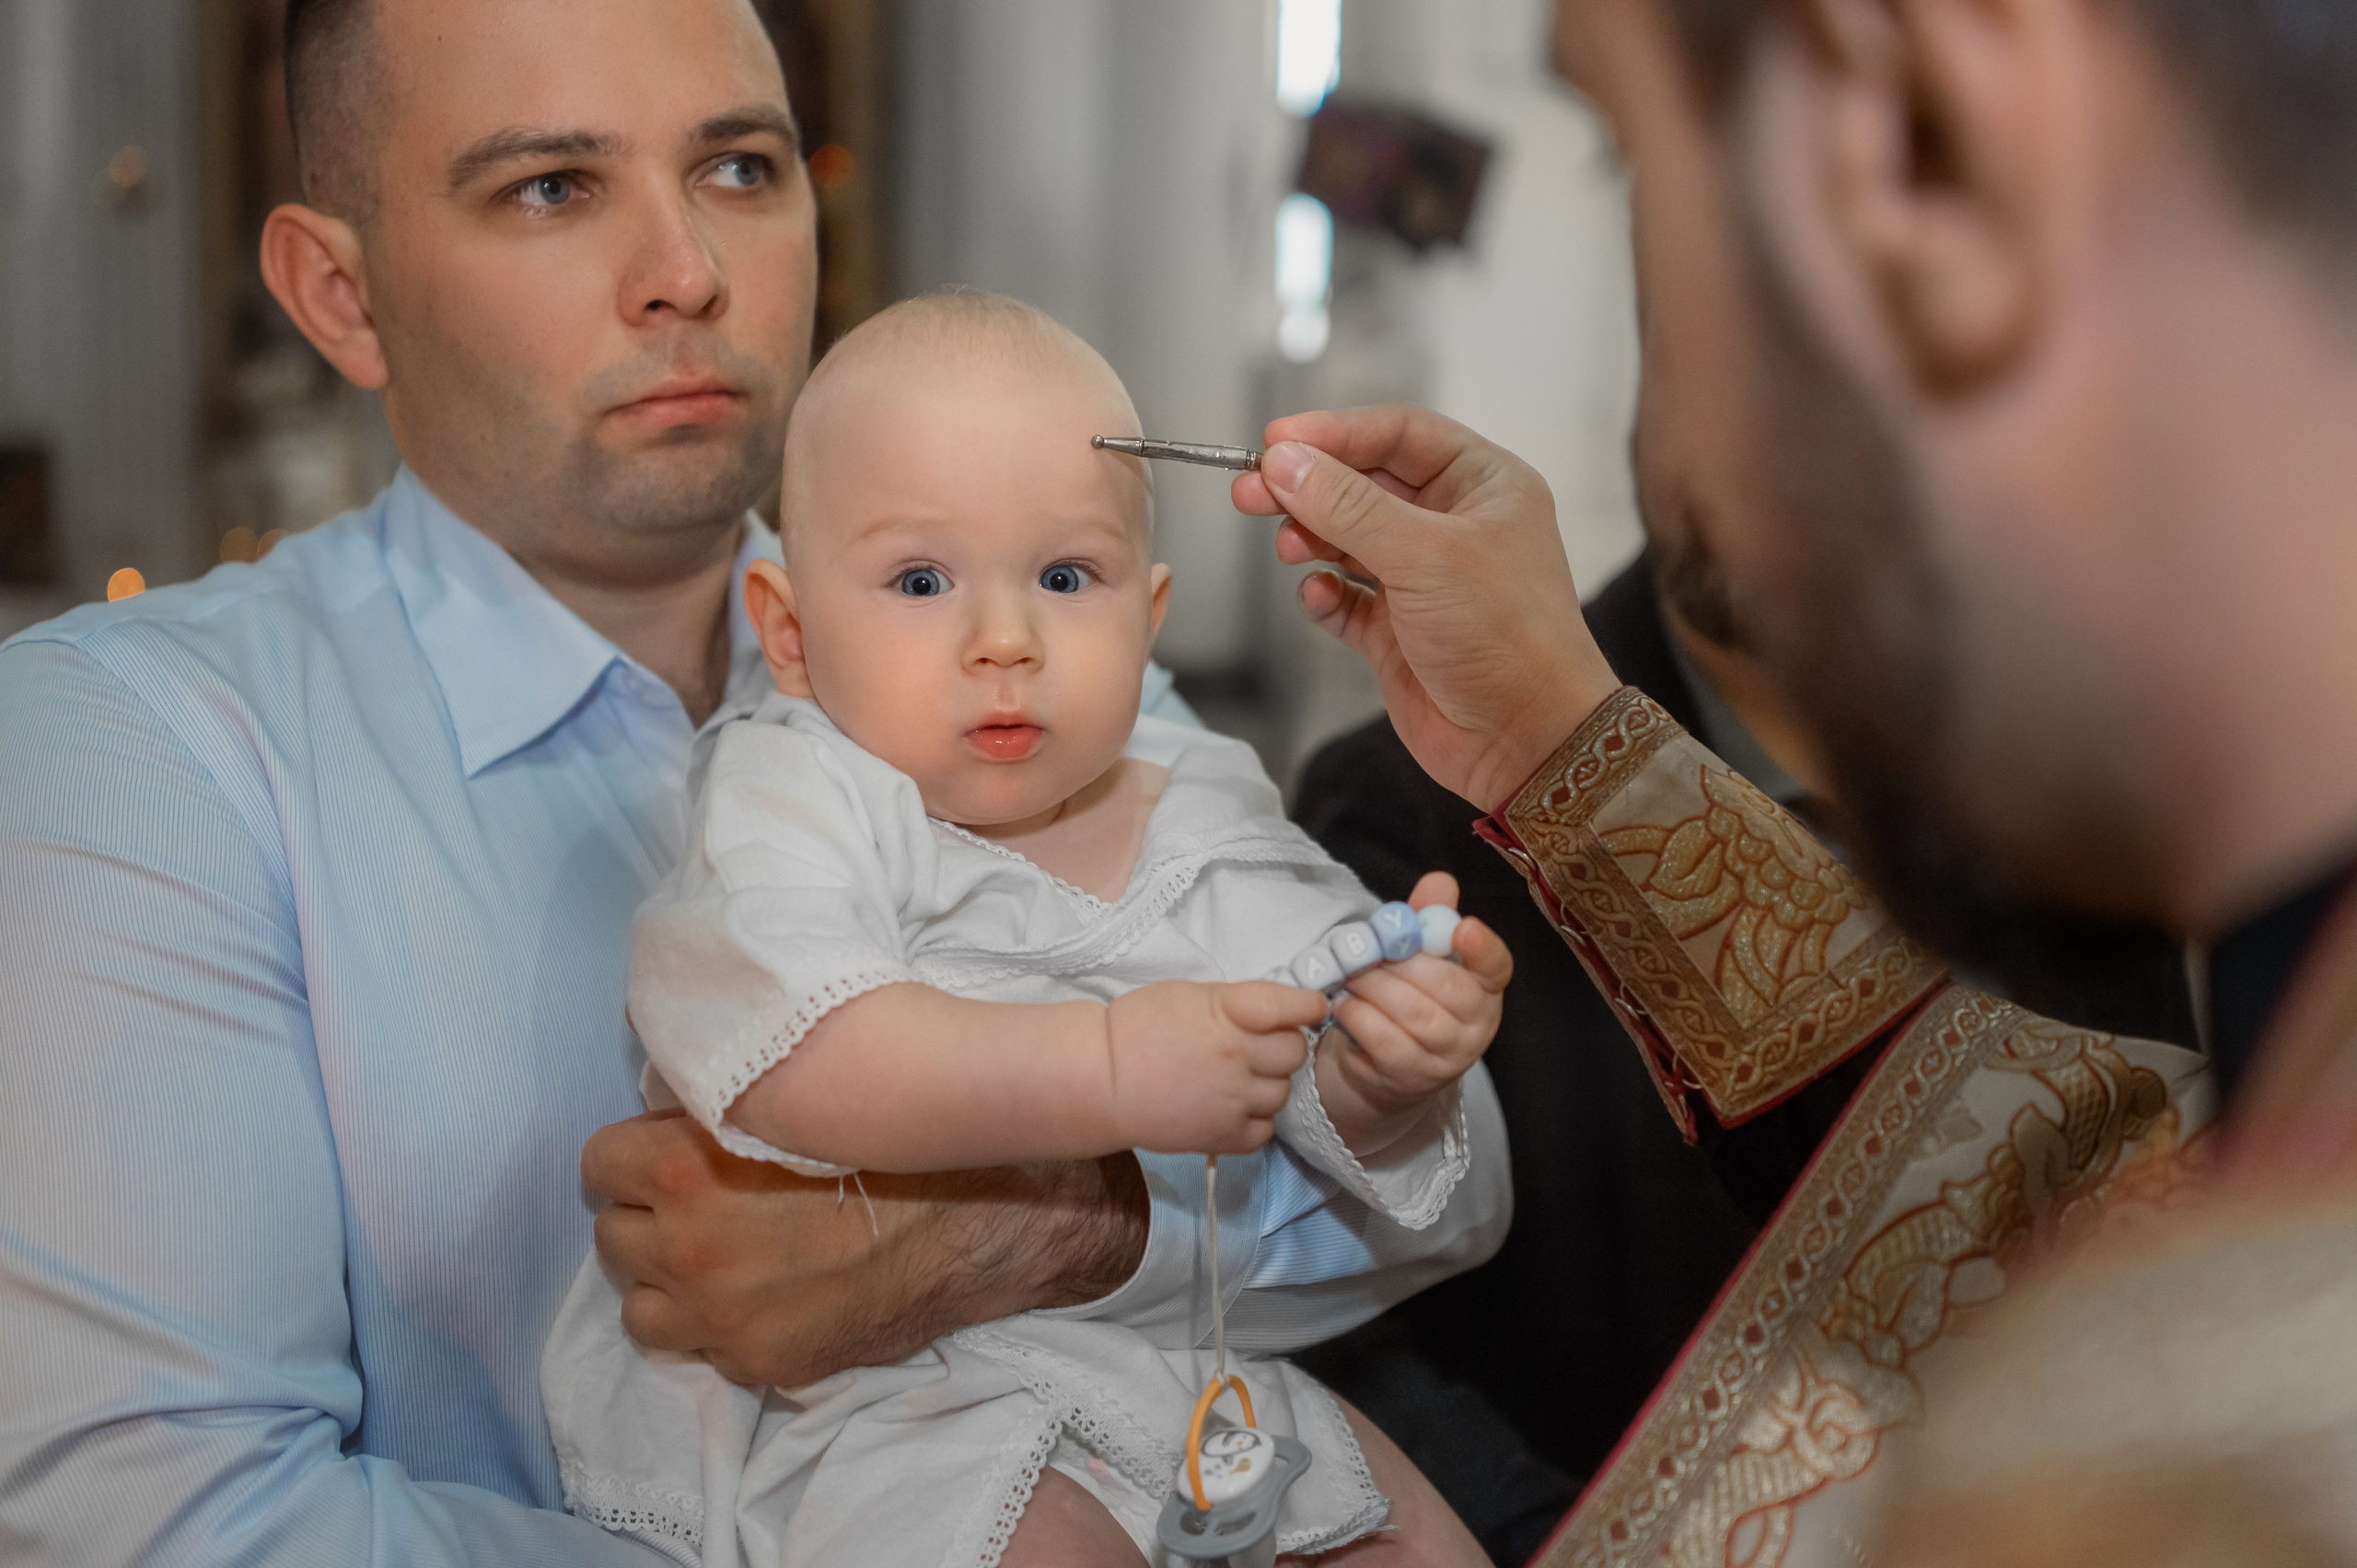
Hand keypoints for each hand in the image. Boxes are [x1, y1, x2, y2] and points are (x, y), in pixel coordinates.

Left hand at [582, 1108, 1147, 1385]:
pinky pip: (699, 1347)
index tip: (667, 1155)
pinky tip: (766, 1295)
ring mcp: (721, 1315)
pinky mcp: (758, 1361)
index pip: (597, 1164)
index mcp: (687, 1167)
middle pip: (615, 1235)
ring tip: (722, 1259)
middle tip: (703, 1204)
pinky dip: (719, 1324)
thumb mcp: (798, 1102)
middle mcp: (690, 1247)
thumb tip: (673, 1107)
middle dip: (652, 1217)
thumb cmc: (898, 1144)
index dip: (635, 1155)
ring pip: (640, 1305)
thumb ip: (722, 1108)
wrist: (983, 1219)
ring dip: (670, 1281)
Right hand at [1105, 981, 1325, 1153]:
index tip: (1310, 1008)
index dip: (1309, 1006)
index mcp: (1232, 1011)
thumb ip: (1238, 1003)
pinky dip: (1256, 1120)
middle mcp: (1240, 1055)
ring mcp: (1236, 1099)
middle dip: (1282, 1047)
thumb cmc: (1139, 1026)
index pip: (1296, 1007)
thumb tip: (1276, 1015)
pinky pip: (1266, 1129)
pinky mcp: (1226, 1137)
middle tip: (1256, 1047)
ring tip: (1237, 1080)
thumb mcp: (1192, 994)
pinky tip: (1233, 1108)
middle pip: (1295, 1052)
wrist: (1102, 1079)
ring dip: (1268, 1084)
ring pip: (1284, 1093)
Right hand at [1231, 405, 1622, 811]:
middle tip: (1252, 489)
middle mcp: (1455, 525)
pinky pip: (1347, 598)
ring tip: (1288, 547)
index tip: (1276, 440)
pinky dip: (1325, 595)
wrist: (1528, 742)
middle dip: (1309, 486)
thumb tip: (1285, 462)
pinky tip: (1318, 597)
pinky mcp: (1400, 632)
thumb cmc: (1507, 638)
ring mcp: (1425, 580)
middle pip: (1365, 484)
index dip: (1336, 432)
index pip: (1399, 435)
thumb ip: (1347, 506)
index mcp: (1484, 486)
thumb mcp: (1424, 555)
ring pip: (1349, 538)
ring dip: (1311, 537)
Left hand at [1327, 873, 1511, 1138]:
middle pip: (1448, 990)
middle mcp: (1476, 1027)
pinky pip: (1385, 1042)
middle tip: (1366, 949)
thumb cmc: (1408, 997)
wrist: (1384, 1065)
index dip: (1483, 947)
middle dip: (1402, 964)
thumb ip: (1429, 919)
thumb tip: (1439, 881)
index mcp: (1485, 989)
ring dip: (1374, 988)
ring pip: (1415, 1017)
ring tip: (1350, 974)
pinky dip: (1359, 1016)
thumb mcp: (1419, 956)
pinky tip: (1344, 1003)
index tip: (1464, 927)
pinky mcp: (1410, 1078)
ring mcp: (1447, 1058)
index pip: (1497, 967)